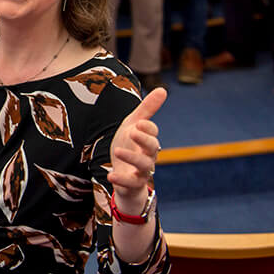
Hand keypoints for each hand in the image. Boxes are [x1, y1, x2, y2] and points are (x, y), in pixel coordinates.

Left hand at [108, 87, 165, 213]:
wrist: (121, 172)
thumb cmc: (129, 145)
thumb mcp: (133, 124)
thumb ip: (147, 109)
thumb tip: (163, 89)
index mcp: (147, 140)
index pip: (152, 133)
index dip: (147, 128)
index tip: (139, 123)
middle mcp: (148, 155)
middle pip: (152, 148)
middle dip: (145, 140)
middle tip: (132, 132)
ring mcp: (140, 170)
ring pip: (143, 165)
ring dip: (131, 158)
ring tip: (118, 151)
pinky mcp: (131, 184)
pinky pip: (129, 183)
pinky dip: (121, 180)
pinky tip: (110, 175)